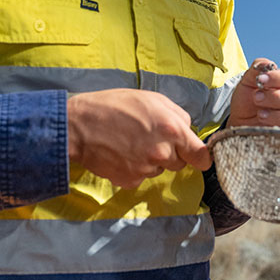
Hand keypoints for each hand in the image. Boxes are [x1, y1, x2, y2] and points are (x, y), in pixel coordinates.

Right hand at [67, 89, 209, 187]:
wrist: (78, 126)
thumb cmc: (114, 106)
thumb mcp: (151, 98)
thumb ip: (177, 115)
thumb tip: (188, 131)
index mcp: (172, 129)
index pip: (200, 155)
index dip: (201, 157)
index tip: (200, 159)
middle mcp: (161, 153)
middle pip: (179, 163)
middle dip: (170, 153)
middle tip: (149, 139)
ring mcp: (145, 169)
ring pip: (159, 170)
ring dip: (151, 161)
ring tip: (131, 143)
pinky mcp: (130, 181)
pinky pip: (141, 178)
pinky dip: (134, 169)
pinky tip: (121, 154)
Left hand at [227, 58, 279, 132]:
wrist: (240, 122)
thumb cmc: (248, 99)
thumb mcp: (249, 80)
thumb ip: (258, 68)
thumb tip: (268, 65)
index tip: (261, 79)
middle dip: (278, 98)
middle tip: (257, 97)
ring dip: (279, 114)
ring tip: (260, 112)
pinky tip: (264, 122)